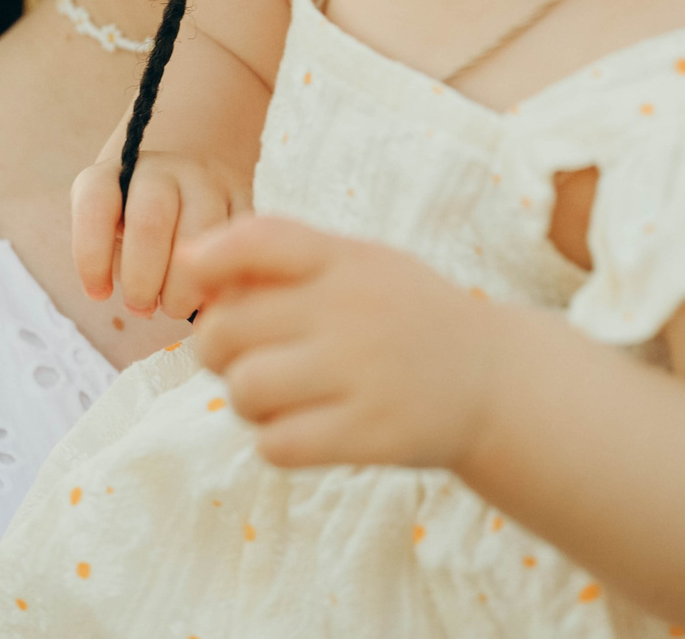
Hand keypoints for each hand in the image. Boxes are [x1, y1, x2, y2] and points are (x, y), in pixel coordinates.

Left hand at [70, 122, 251, 320]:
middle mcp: (161, 168)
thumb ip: (115, 261)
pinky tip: (208, 300)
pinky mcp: (242, 196)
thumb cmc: (133, 226)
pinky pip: (238, 242)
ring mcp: (206, 180)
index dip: (92, 257)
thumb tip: (144, 306)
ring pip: (200, 233)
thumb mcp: (110, 232)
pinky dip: (222, 280)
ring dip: (184, 286)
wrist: (182, 185)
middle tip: (141, 308)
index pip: (96, 204)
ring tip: (175, 307)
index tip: (99, 294)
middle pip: (150, 220)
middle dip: (142, 278)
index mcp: (114, 174)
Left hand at [180, 216, 506, 471]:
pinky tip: (302, 428)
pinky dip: (275, 441)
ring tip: (274, 397)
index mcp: (346, 260)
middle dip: (217, 349)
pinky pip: (278, 444)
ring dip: (244, 400)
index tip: (197, 278)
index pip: (258, 240)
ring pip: (246, 390)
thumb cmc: (404, 316)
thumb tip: (189, 259)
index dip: (208, 259)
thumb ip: (281, 254)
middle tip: (243, 357)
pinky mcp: (372, 435)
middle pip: (227, 329)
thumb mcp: (359, 263)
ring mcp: (364, 374)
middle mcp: (353, 311)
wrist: (495, 382)